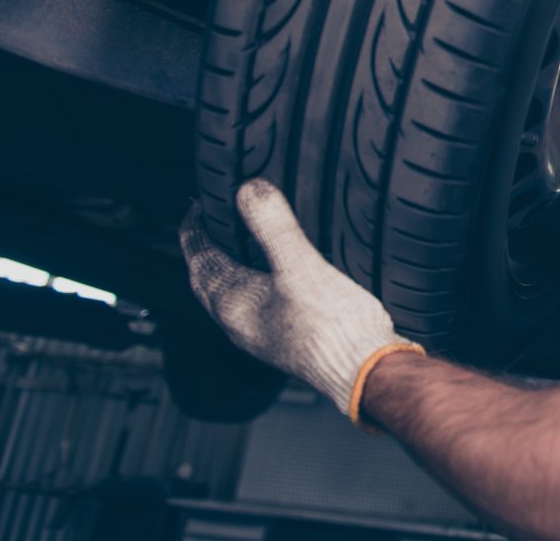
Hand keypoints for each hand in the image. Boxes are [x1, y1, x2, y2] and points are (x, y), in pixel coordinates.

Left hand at [179, 179, 421, 423]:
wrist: (364, 370)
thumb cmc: (332, 326)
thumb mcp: (302, 266)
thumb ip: (275, 227)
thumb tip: (247, 188)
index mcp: (234, 304)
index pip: (200, 260)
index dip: (194, 230)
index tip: (197, 204)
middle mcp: (240, 323)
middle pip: (207, 281)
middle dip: (204, 250)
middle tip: (210, 222)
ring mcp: (262, 334)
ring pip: (229, 295)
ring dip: (226, 268)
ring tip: (239, 245)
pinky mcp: (286, 339)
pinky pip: (254, 305)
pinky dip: (252, 282)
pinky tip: (276, 279)